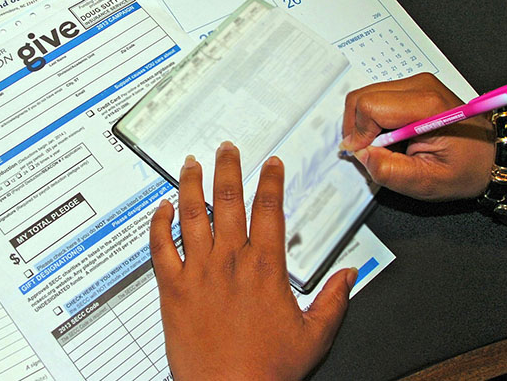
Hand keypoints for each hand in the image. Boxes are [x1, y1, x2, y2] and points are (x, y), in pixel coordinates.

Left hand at [150, 143, 357, 380]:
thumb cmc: (267, 369)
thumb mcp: (315, 335)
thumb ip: (334, 300)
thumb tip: (349, 275)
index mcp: (265, 268)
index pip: (268, 209)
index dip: (269, 181)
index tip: (270, 164)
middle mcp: (230, 261)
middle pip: (229, 200)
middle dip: (228, 168)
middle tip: (226, 148)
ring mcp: (198, 272)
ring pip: (192, 214)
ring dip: (191, 184)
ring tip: (191, 162)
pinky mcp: (172, 288)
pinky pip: (160, 246)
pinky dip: (158, 223)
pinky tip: (161, 206)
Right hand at [341, 73, 493, 200]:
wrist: (491, 156)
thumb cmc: (467, 168)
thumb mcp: (427, 182)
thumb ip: (388, 170)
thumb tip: (360, 154)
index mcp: (426, 107)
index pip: (369, 106)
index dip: (359, 133)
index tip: (368, 153)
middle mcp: (420, 87)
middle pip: (361, 98)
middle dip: (357, 128)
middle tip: (373, 151)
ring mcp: (416, 84)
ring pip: (364, 98)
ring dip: (365, 125)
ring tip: (387, 145)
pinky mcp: (412, 88)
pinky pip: (375, 99)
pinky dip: (373, 120)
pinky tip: (392, 136)